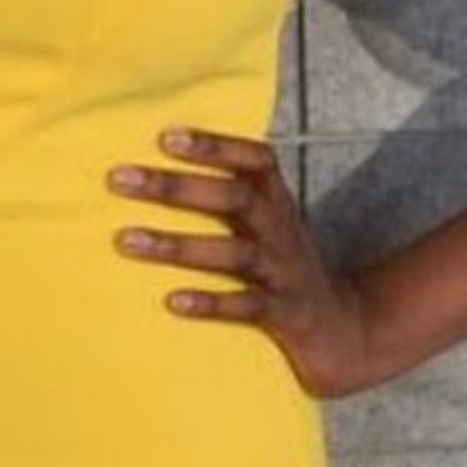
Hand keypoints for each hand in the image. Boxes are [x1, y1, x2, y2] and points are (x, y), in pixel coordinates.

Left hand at [107, 126, 381, 399]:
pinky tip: (173, 300)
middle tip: (120, 179)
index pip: (254, 160)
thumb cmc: (284, 267)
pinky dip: (211, 302)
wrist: (345, 330)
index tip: (167, 136)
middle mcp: (280, 230)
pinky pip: (248, 306)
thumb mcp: (267, 224)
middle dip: (175, 187)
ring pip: (233, 253)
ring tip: (126, 240)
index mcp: (276, 203)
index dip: (215, 145)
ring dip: (177, 245)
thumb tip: (157, 171)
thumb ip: (227, 197)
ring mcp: (284, 273)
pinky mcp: (286, 315)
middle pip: (233, 198)